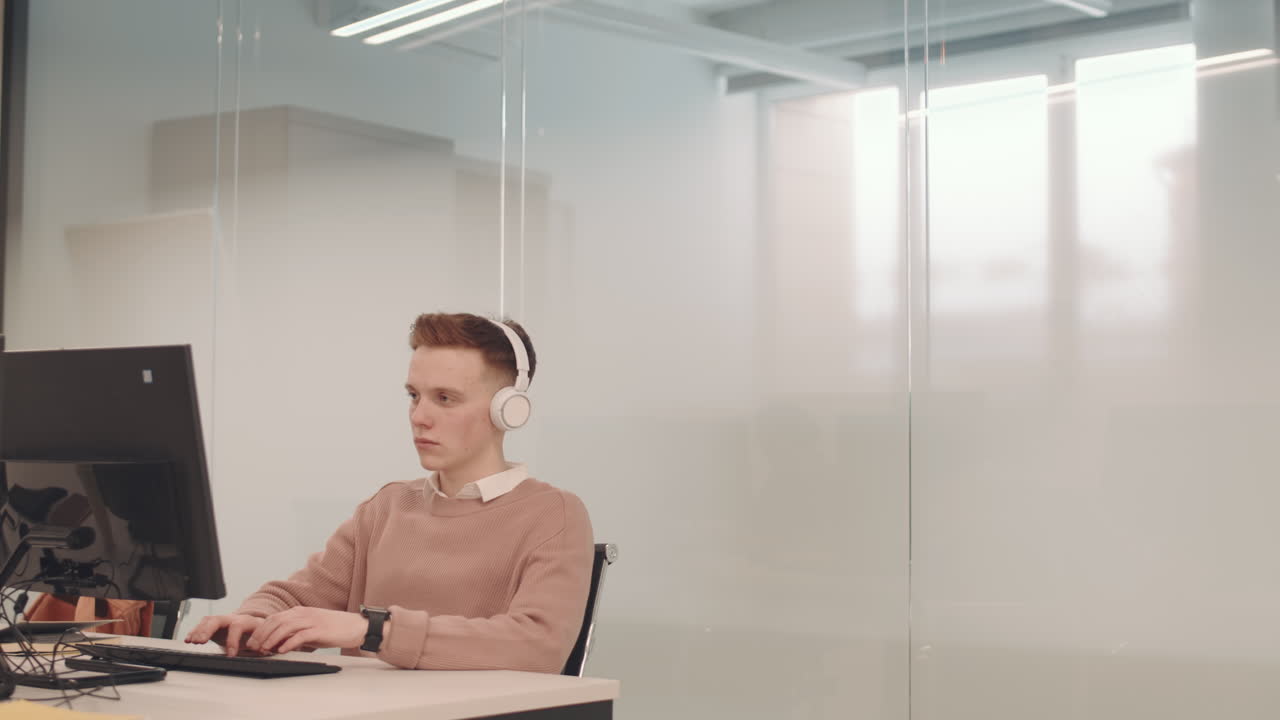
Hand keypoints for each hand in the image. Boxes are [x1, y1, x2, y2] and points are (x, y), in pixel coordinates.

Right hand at [184, 614, 268, 656]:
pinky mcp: (214, 625)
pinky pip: (202, 625)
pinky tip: (188, 639)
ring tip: (193, 641)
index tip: (230, 654)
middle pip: (218, 619)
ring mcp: (222, 621)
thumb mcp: (263, 639)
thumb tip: (265, 651)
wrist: (254, 626)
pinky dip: (194, 632)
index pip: (238, 626)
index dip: (233, 640)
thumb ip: (264, 646)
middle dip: (208, 630)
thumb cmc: (258, 634)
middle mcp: (233, 618)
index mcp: (247, 621)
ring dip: (199, 631)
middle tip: (200, 642)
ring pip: (208, 621)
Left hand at [244, 607, 366, 654]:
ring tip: (264, 649)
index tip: (252, 641)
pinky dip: (289, 642)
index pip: (274, 618)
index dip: (261, 629)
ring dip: (272, 638)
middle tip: (252, 647)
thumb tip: (278, 643)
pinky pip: (300, 635)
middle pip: (276, 621)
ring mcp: (312, 620)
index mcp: (300, 611)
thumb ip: (296, 633)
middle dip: (261, 634)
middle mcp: (304, 613)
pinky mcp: (320, 630)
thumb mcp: (311, 628)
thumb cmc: (334, 629)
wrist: (357, 626)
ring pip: (285, 627)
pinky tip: (281, 650)